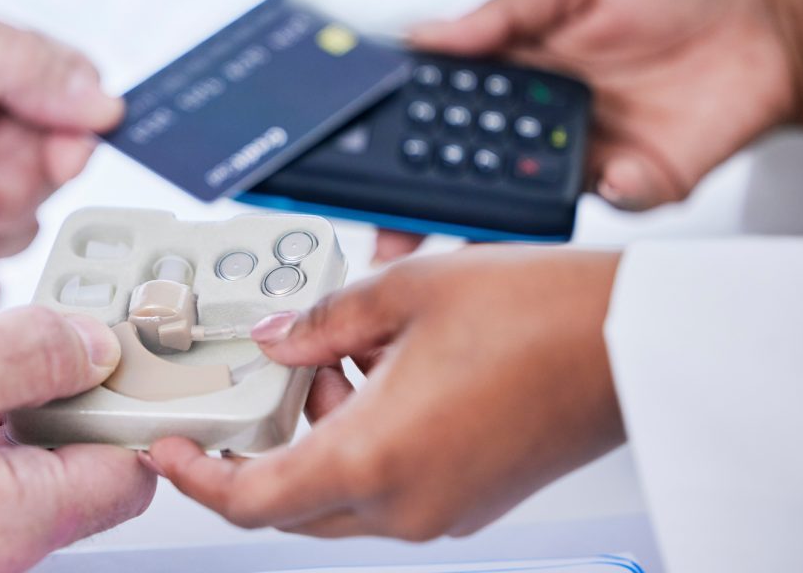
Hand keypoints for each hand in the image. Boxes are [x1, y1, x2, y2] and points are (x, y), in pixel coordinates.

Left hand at [148, 248, 622, 539]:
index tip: (170, 452)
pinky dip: (364, 440)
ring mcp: (442, 508)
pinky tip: (387, 374)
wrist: (632, 339)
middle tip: (268, 381)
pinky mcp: (470, 500)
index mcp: (375, 457)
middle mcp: (406, 502)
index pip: (251, 502)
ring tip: (345, 355)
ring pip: (340, 492)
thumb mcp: (405, 293)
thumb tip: (277, 337)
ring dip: (320, 432)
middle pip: (292, 501)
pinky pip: (387, 485)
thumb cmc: (540, 315)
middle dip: (267, 442)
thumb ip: (322, 321)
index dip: (196, 480)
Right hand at [375, 0, 802, 261]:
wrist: (770, 27)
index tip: (363, 163)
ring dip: (491, 218)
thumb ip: (503, 13)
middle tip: (391, 236)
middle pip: (462, 172)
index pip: (441, 110)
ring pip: (517, 202)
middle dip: (420, 210)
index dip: (400, 138)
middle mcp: (536, 121)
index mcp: (514, 69)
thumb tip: (427, 36)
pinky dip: (609, 192)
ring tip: (470, 224)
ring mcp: (579, 157)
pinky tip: (616, 171)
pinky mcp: (631, 183)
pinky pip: (605, 204)